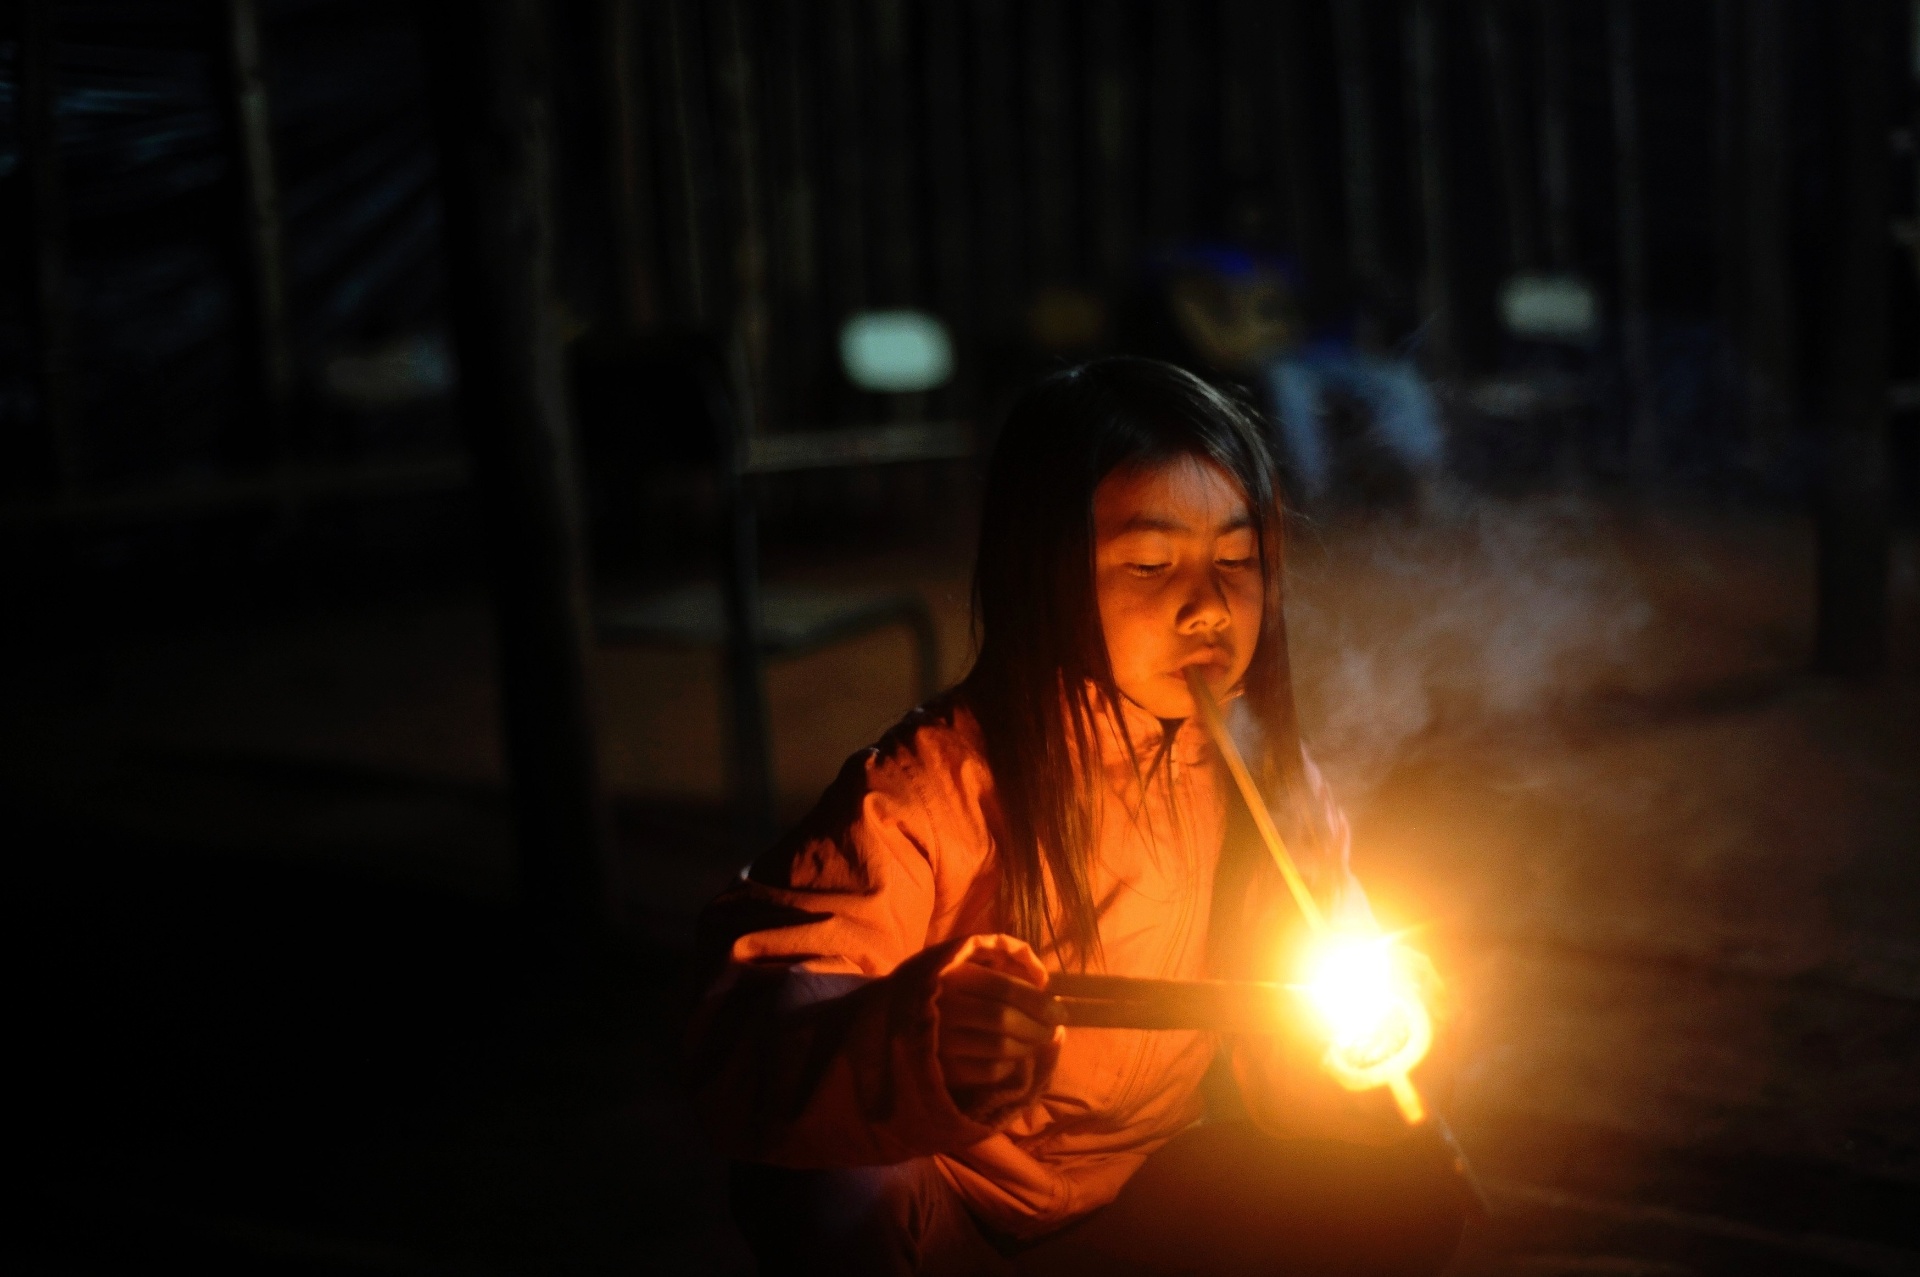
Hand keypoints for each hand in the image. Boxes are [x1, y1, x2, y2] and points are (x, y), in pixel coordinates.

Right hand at [933, 935, 1063, 1108]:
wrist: (895, 1018)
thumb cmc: (948, 991)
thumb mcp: (969, 970)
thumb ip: (1006, 976)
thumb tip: (1050, 992)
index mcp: (953, 976)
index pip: (1006, 989)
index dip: (1040, 1001)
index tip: (1061, 1011)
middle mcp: (944, 1007)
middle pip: (1005, 1019)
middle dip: (1039, 1027)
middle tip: (1053, 1030)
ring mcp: (941, 1041)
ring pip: (1001, 1047)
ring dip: (1028, 1046)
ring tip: (1035, 1042)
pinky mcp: (943, 1070)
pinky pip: (990, 1071)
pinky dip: (1009, 1065)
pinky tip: (1011, 1056)